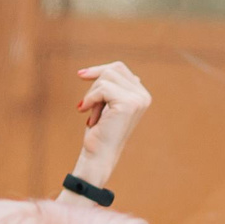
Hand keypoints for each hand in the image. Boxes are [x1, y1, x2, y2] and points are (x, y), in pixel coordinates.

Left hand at [69, 60, 150, 183]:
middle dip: (95, 83)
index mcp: (141, 95)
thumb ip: (115, 87)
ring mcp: (138, 99)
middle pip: (113, 69)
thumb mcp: (107, 104)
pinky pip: (103, 88)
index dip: (99, 70)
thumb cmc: (100, 131)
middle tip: (85, 104)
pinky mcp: (128, 103)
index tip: (80, 75)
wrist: (98, 155)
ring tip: (90, 113)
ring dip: (92, 94)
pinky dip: (90, 99)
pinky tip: (87, 113)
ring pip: (107, 77)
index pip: (119, 68)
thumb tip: (119, 69)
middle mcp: (143, 96)